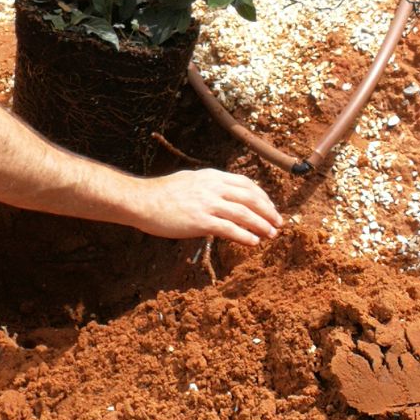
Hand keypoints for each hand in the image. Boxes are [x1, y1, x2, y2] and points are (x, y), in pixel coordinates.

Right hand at [139, 168, 282, 244]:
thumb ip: (207, 186)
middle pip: (250, 197)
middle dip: (267, 211)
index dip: (262, 196)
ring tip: (271, 234)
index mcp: (211, 177)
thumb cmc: (162, 193)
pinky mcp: (200, 220)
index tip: (270, 207)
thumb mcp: (189, 181)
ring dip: (261, 225)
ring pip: (244, 213)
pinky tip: (253, 242)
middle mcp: (213, 187)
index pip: (245, 184)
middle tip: (278, 223)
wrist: (142, 201)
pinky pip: (229, 229)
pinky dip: (244, 236)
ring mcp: (207, 203)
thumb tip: (220, 195)